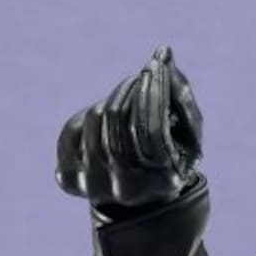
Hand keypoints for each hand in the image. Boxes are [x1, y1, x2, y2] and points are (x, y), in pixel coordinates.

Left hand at [55, 46, 203, 210]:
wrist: (139, 202)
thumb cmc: (171, 157)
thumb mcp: (188, 131)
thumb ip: (180, 94)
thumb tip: (163, 53)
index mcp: (163, 181)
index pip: (152, 130)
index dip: (155, 92)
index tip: (157, 63)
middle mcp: (125, 189)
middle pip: (119, 119)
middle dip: (133, 88)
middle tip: (145, 74)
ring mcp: (92, 185)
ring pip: (97, 119)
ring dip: (115, 98)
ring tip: (130, 97)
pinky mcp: (67, 178)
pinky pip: (73, 128)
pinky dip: (90, 116)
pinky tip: (107, 120)